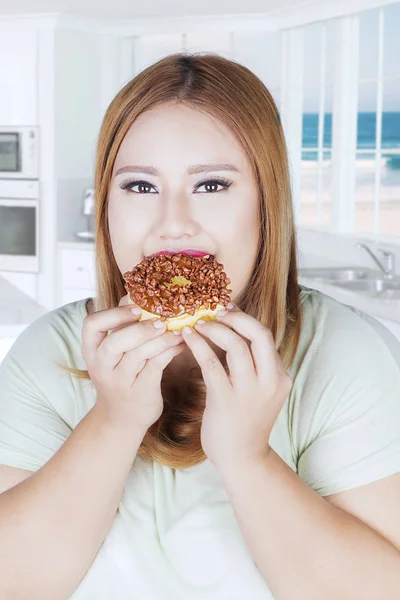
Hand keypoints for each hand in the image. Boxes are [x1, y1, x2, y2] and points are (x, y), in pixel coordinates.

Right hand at [81, 294, 184, 434]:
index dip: (113, 314)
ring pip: (139, 355)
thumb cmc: (120, 375)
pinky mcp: (140, 392)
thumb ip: (121, 327)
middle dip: (139, 328)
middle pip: (115, 342)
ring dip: (161, 338)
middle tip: (160, 320)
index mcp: (91, 351)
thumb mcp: (112, 353)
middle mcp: (102, 366)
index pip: (91, 325)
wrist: (120, 419)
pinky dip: (170, 351)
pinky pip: (156, 366)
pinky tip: (181, 344)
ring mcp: (120, 382)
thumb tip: (136, 293)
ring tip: (178, 329)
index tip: (135, 308)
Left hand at [181, 305, 292, 473]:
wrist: (242, 459)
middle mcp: (270, 381)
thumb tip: (232, 332)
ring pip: (236, 346)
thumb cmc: (245, 422)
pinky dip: (198, 346)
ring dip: (214, 329)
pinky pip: (212, 364)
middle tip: (214, 310)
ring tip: (197, 323)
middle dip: (235, 317)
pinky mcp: (227, 400)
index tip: (226, 309)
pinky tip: (187, 337)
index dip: (244, 318)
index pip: (265, 336)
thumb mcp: (259, 391)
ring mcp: (250, 392)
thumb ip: (253, 365)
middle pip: (258, 334)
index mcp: (280, 377)